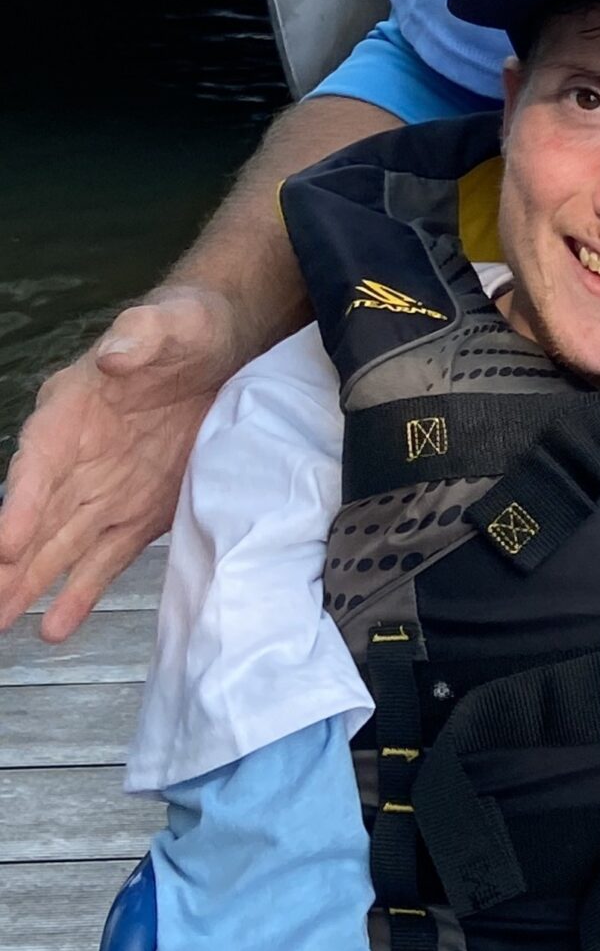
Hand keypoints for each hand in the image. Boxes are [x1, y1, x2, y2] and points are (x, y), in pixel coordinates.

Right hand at [0, 285, 240, 638]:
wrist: (226, 349)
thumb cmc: (191, 328)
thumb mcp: (175, 322)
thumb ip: (143, 334)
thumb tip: (114, 355)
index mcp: (72, 410)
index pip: (38, 461)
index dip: (20, 502)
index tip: (7, 543)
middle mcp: (78, 456)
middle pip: (36, 515)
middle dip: (9, 562)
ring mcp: (107, 488)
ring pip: (60, 544)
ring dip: (30, 585)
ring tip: (1, 624)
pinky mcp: (140, 511)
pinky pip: (105, 556)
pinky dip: (82, 590)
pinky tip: (56, 627)